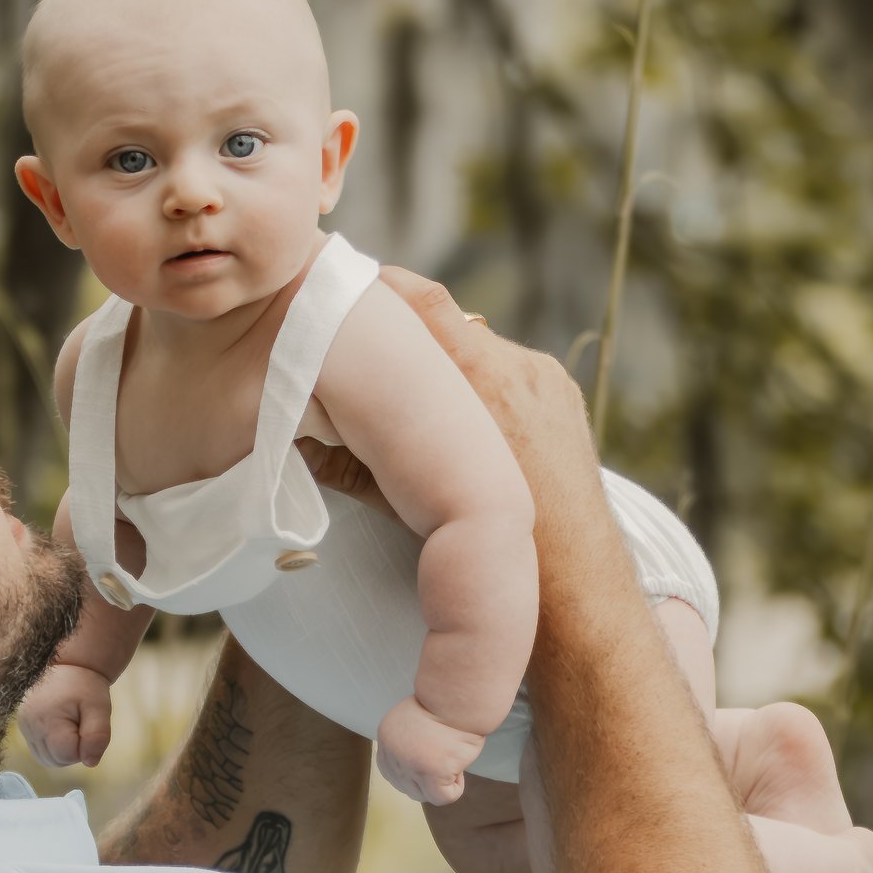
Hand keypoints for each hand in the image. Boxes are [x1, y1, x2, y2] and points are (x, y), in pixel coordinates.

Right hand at [21, 662, 112, 767]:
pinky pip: (39, 750)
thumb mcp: (100, 709)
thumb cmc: (86, 687)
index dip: (83, 747)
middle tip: (80, 725)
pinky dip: (52, 746)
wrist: (70, 665)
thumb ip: (97, 737)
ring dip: (62, 750)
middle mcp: (29, 726)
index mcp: (47, 720)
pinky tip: (60, 729)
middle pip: (55, 760)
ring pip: (46, 759)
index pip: (66, 755)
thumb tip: (90, 763)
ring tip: (71, 726)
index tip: (87, 725)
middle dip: (73, 750)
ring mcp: (23, 726)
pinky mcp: (22, 725)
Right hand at [301, 279, 599, 536]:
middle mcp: (516, 368)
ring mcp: (546, 379)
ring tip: (417, 380)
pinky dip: (482, 378)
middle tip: (369, 333)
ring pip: (480, 345)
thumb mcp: (407, 508)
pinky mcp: (562, 394)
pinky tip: (465, 409)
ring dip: (447, 357)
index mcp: (479, 381)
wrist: (574, 587)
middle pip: (448, 319)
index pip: (422, 302)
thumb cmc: (489, 552)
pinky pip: (511, 368)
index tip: (347, 288)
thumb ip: (351, 463)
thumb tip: (299, 436)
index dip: (381, 286)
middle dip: (408, 325)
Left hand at [374, 696, 485, 808]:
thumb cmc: (447, 702)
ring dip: (443, 780)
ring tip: (452, 755)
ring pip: (426, 795)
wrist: (459, 694)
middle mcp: (392, 754)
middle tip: (446, 753)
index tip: (434, 752)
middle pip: (408, 788)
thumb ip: (409, 742)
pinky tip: (459, 763)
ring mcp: (410, 765)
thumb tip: (419, 766)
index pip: (394, 773)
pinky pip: (444, 797)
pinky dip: (456, 785)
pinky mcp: (431, 773)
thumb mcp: (415, 719)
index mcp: (386, 738)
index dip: (417, 770)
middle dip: (428, 779)